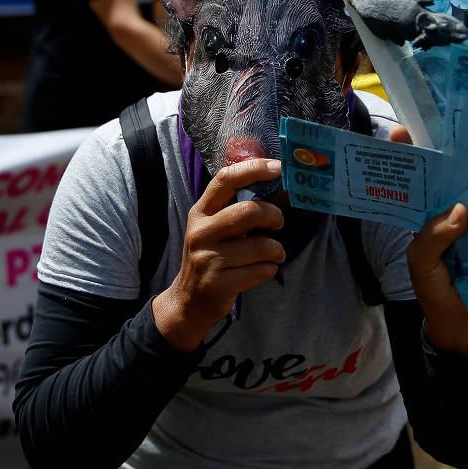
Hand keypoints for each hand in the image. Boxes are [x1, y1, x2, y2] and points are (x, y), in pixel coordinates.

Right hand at [152, 159, 285, 350]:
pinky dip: (271, 269)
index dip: (253, 169)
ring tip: (274, 254)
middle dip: (273, 216)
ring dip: (277, 250)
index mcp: (200, 213)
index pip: (225, 180)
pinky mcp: (219, 284)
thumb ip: (235, 210)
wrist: (188, 301)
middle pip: (248, 211)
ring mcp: (208, 259)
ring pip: (261, 245)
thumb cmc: (210, 258)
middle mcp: (201, 233)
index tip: (277, 167)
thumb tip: (276, 189)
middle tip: (279, 223)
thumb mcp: (213, 229)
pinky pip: (262, 271)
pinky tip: (264, 270)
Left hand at [390, 125, 467, 358]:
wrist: (467, 331)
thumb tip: (461, 210)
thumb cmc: (436, 294)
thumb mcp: (422, 266)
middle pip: (451, 177)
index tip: (406, 129)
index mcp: (424, 217)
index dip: (408, 154)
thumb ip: (432, 239)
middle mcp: (450, 214)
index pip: (414, 179)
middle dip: (456, 154)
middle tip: (465, 127)